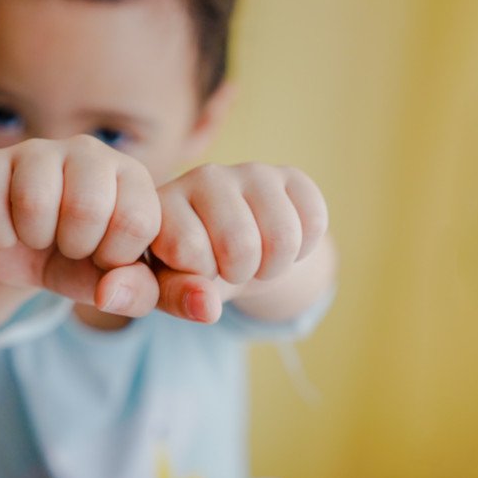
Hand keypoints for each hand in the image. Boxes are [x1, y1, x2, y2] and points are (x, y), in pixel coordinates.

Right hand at [0, 135, 162, 315]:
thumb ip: (135, 291)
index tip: (104, 256)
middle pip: (86, 207)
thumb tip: (108, 292)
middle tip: (70, 246)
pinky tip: (8, 232)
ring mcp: (38, 150)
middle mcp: (90, 152)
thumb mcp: (115, 283)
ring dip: (35, 237)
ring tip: (40, 236)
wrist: (26, 256)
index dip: (115, 256)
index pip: (137, 220)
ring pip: (34, 200)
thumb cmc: (82, 263)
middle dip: (75, 246)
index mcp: (132, 177)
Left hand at [150, 162, 328, 321]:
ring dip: (273, 267)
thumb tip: (207, 307)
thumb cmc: (187, 270)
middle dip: (240, 273)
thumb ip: (175, 297)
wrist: (228, 251)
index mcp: (162, 201)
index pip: (187, 248)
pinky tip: (277, 242)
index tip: (192, 270)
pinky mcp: (289, 175)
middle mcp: (201, 176)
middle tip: (228, 267)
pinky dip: (303, 249)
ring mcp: (248, 171)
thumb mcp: (167, 288)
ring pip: (283, 237)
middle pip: (240, 245)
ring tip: (253, 259)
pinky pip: (314, 221)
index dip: (198, 277)